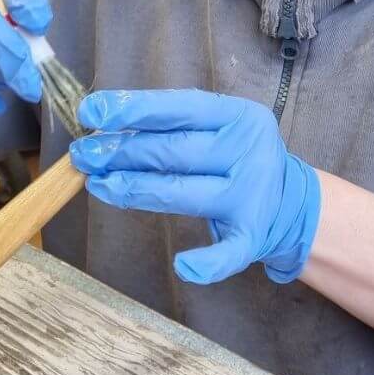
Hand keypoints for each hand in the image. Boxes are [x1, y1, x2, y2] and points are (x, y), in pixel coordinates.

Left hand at [70, 89, 321, 284]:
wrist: (290, 201)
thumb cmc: (236, 156)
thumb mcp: (216, 127)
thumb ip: (171, 125)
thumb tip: (105, 127)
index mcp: (237, 115)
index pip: (178, 107)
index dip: (133, 108)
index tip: (92, 110)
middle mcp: (247, 151)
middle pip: (174, 150)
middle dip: (123, 151)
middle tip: (83, 154)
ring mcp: (251, 195)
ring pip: (184, 193)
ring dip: (136, 190)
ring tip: (97, 185)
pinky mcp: (253, 237)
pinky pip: (228, 253)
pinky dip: (207, 263)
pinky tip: (183, 267)